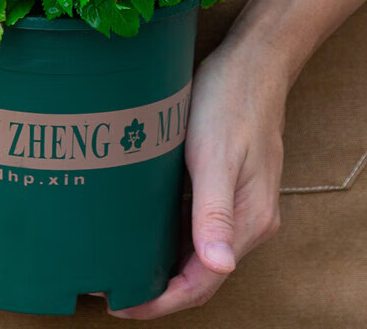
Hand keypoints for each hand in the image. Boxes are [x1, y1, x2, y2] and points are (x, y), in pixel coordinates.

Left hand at [110, 39, 286, 318]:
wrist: (253, 62)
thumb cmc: (231, 102)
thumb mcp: (217, 156)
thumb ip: (216, 212)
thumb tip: (220, 266)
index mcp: (249, 219)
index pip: (203, 280)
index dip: (163, 300)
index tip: (123, 305)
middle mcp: (248, 219)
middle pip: (201, 272)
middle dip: (159, 288)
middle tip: (113, 288)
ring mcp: (240, 202)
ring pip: (198, 249)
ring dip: (164, 263)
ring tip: (122, 266)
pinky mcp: (228, 184)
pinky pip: (198, 223)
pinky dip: (172, 235)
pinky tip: (144, 231)